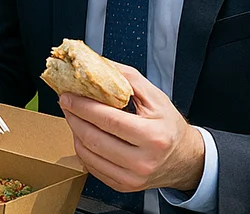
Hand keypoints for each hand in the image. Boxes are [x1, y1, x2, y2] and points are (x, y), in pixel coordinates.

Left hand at [59, 63, 205, 193]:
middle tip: (65, 103)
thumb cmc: (169, 126)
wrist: (185, 159)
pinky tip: (83, 135)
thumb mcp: (156, 97)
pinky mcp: (123, 186)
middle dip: (73, 117)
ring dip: (74, 132)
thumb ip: (127, 78)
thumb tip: (98, 64)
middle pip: (94, 139)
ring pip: (88, 154)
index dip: (83, 107)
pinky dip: (82, 149)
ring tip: (73, 117)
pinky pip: (92, 167)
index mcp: (153, 137)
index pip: (108, 120)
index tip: (68, 96)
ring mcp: (132, 177)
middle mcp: (143, 161)